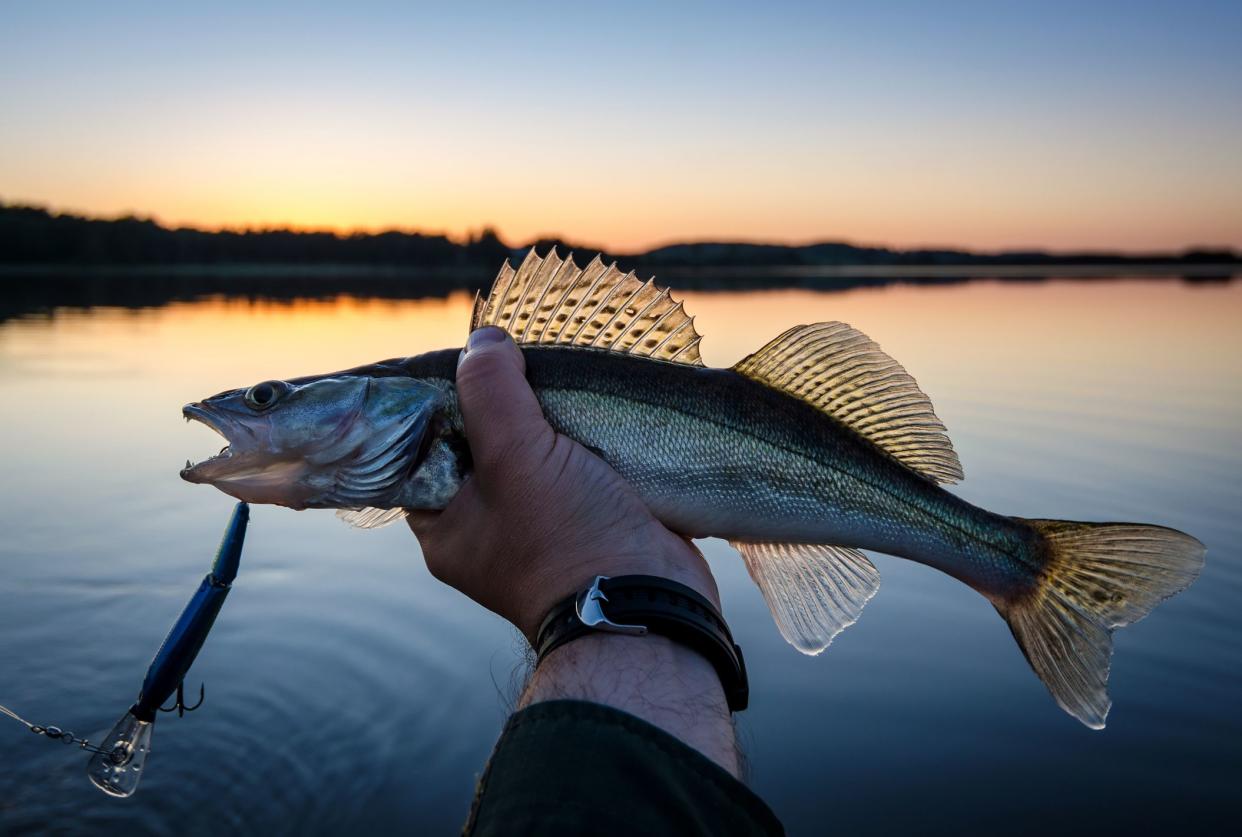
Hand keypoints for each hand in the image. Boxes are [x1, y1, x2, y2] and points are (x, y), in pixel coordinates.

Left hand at [406, 327, 718, 644]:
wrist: (651, 603)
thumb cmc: (567, 536)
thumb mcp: (516, 454)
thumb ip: (491, 391)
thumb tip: (483, 340)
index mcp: (447, 523)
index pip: (422, 448)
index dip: (441, 401)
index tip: (467, 360)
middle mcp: (485, 527)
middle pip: (480, 444)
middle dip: (502, 404)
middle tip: (519, 362)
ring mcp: (538, 527)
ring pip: (532, 453)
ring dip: (548, 419)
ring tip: (559, 376)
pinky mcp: (586, 520)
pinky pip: (574, 467)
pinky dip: (583, 439)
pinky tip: (592, 408)